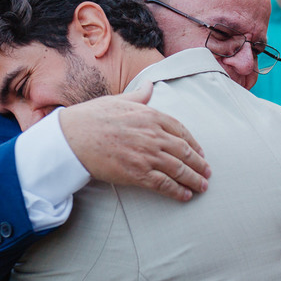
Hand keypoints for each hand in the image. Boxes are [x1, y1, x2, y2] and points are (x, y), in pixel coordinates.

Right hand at [59, 84, 209, 201]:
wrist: (73, 137)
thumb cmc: (92, 117)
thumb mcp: (119, 100)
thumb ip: (139, 95)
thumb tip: (149, 85)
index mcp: (151, 116)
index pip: (181, 130)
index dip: (194, 143)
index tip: (200, 152)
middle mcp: (154, 135)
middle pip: (184, 152)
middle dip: (199, 164)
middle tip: (207, 173)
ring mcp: (147, 155)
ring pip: (179, 169)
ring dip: (194, 180)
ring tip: (202, 187)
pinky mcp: (138, 174)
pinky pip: (164, 184)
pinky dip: (177, 191)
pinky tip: (185, 195)